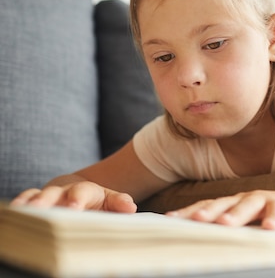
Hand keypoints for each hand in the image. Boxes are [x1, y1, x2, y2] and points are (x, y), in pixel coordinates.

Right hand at [10, 181, 136, 212]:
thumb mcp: (111, 201)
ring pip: (36, 197)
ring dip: (30, 204)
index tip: (73, 207)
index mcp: (86, 191)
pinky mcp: (36, 203)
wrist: (80, 193)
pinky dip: (20, 204)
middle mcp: (64, 192)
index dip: (77, 199)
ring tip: (24, 212)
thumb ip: (119, 203)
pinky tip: (15, 211)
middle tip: (41, 208)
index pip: (82, 192)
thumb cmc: (98, 202)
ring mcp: (48, 197)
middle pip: (54, 193)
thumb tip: (130, 207)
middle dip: (48, 200)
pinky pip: (25, 201)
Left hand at [166, 190, 274, 229]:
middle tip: (195, 220)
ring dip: (236, 214)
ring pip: (248, 205)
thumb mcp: (244, 225)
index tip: (169, 221)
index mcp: (230, 205)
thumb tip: (196, 245)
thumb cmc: (266, 219)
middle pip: (223, 204)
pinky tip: (269, 228)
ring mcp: (264, 201)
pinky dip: (274, 219)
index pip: (205, 207)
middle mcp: (243, 200)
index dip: (188, 212)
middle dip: (208, 211)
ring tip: (225, 224)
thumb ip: (224, 232)